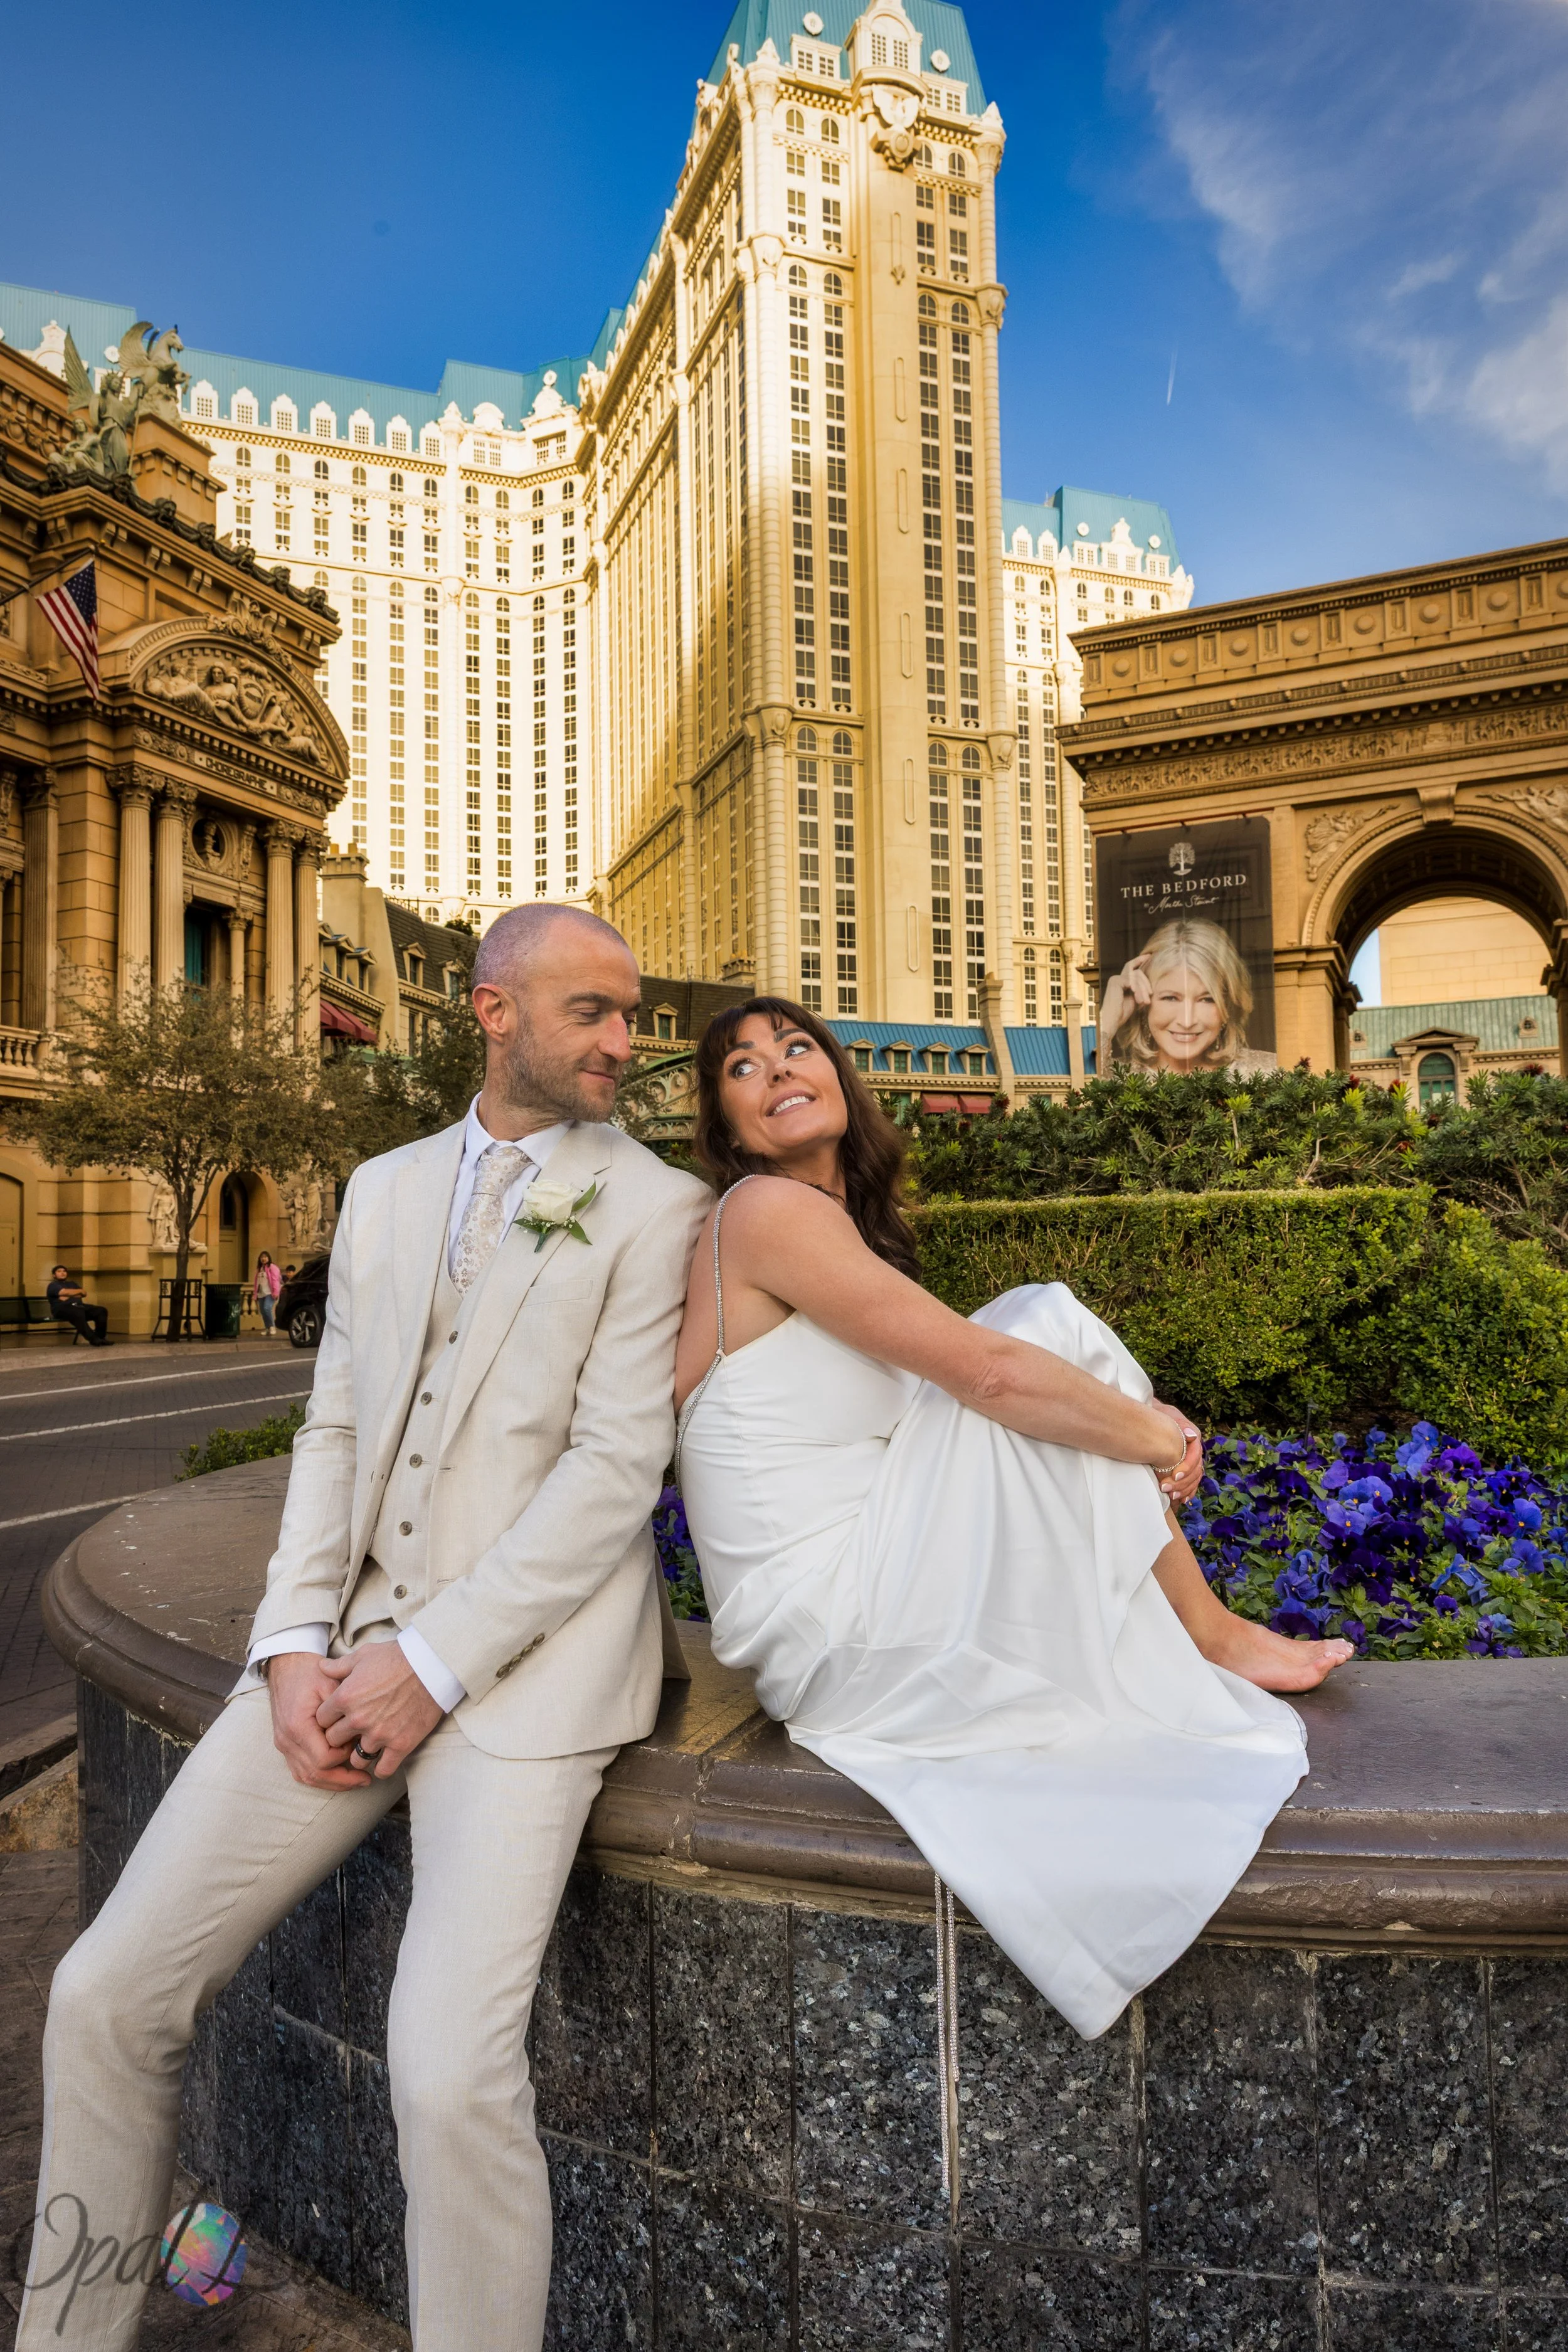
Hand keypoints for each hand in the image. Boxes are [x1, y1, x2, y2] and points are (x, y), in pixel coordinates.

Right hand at [267, 1651, 380, 1790]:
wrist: (286, 1665)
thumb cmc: (310, 1673)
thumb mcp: (330, 1684)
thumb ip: (343, 1711)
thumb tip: (360, 1735)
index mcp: (298, 1726)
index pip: (323, 1759)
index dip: (344, 1757)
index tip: (357, 1745)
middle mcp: (287, 1740)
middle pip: (315, 1774)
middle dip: (342, 1781)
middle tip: (365, 1780)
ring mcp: (283, 1744)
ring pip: (306, 1777)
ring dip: (331, 1782)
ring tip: (354, 1782)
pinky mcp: (284, 1744)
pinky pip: (300, 1770)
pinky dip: (318, 1777)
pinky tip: (336, 1775)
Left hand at [313, 1641, 442, 1778]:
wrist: (431, 1666)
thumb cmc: (396, 1657)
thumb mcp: (364, 1655)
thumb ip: (339, 1666)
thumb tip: (321, 1667)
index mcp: (345, 1697)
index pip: (320, 1720)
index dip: (328, 1719)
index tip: (337, 1717)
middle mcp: (358, 1719)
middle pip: (333, 1741)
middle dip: (340, 1737)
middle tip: (351, 1733)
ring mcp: (379, 1734)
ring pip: (356, 1759)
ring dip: (360, 1754)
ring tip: (368, 1745)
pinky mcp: (401, 1744)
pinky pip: (383, 1770)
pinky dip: (381, 1768)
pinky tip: (384, 1759)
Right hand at [1100, 952, 1152, 1035]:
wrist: (1112, 1020)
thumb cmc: (1122, 1013)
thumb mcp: (1135, 999)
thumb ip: (1140, 990)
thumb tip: (1151, 986)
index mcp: (1121, 981)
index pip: (1132, 968)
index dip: (1140, 960)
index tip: (1149, 956)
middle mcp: (1117, 977)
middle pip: (1137, 972)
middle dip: (1146, 983)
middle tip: (1150, 994)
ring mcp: (1116, 979)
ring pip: (1136, 976)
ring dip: (1143, 990)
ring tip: (1144, 1002)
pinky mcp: (1116, 982)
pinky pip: (1132, 981)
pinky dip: (1138, 990)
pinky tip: (1138, 999)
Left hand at [1151, 1400, 1202, 1501]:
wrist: (1152, 1417)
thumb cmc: (1158, 1415)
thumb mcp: (1167, 1414)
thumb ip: (1179, 1424)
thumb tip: (1191, 1436)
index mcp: (1193, 1438)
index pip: (1195, 1456)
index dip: (1186, 1467)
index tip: (1174, 1475)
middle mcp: (1194, 1450)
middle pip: (1195, 1470)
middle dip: (1182, 1482)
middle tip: (1166, 1489)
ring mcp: (1190, 1460)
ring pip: (1194, 1478)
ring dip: (1184, 1489)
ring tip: (1172, 1497)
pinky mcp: (1184, 1467)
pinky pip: (1191, 1482)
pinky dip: (1188, 1491)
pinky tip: (1182, 1500)